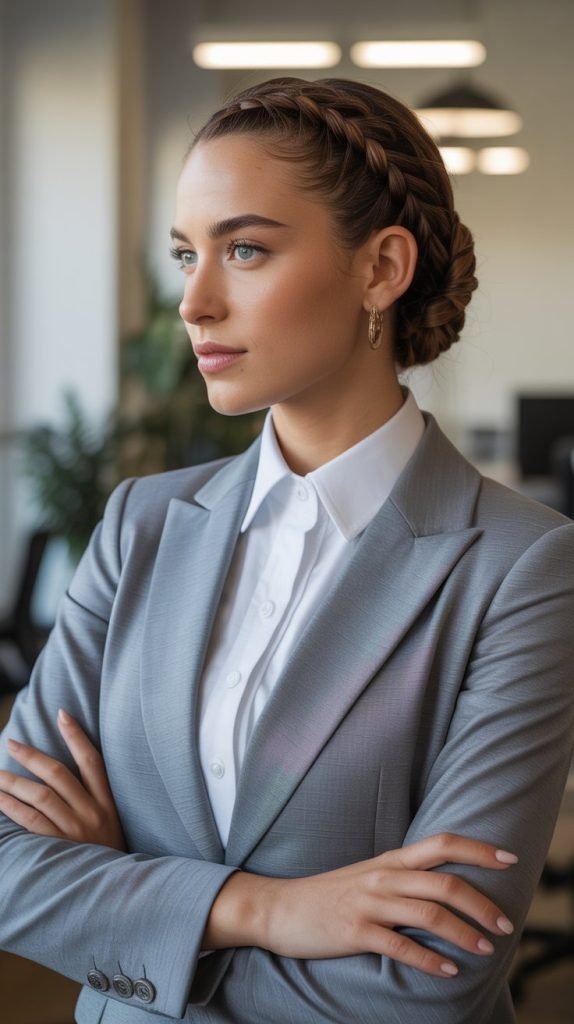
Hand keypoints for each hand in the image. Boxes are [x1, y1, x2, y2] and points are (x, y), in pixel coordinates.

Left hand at [0, 709, 125, 850]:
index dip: (76, 736)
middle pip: (58, 774)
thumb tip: (65, 775)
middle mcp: (92, 812)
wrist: (114, 891)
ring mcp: (75, 830)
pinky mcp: (59, 848)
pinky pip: (30, 821)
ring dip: (13, 781)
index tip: (62, 713)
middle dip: (32, 755)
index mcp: (107, 802)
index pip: (92, 760)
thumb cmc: (108, 853)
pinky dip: (11, 806)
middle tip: (10, 743)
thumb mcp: (111, 822)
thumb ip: (94, 798)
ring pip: (40, 795)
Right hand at [206, 833, 516, 977]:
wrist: (278, 907)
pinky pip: (400, 946)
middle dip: (481, 903)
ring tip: (484, 949)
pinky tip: (447, 971)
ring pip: (428, 914)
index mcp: (390, 860)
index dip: (478, 849)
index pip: (442, 843)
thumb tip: (444, 886)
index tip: (508, 858)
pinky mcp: (354, 931)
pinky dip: (429, 960)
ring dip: (462, 933)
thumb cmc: (327, 894)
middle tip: (503, 924)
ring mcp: (369, 903)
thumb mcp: (368, 875)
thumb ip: (403, 877)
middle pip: (444, 882)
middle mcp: (383, 876)